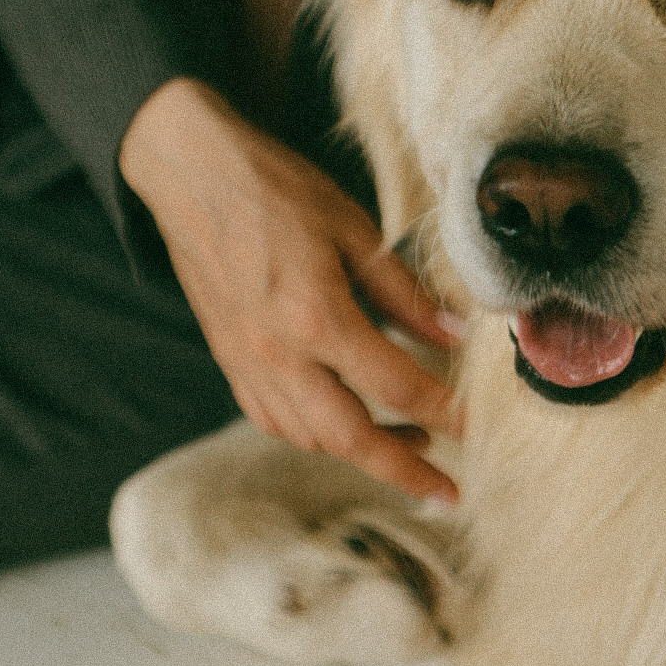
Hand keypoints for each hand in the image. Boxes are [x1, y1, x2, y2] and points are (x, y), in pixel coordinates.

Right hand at [119, 77, 462, 501]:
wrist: (192, 175)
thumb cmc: (275, 189)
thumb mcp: (354, 229)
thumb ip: (403, 292)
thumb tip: (453, 335)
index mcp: (316, 316)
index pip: (396, 385)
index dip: (443, 410)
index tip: (474, 424)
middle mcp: (279, 354)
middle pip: (351, 438)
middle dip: (404, 470)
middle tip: (446, 491)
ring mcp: (248, 365)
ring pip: (311, 438)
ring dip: (362, 453)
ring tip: (409, 446)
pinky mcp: (230, 363)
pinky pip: (276, 420)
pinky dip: (316, 434)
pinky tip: (345, 422)